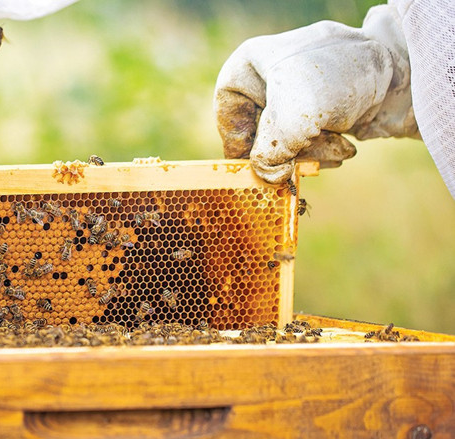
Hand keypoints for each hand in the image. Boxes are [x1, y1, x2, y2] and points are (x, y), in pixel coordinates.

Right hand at [214, 5, 417, 182]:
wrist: (405, 70)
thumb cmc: (340, 78)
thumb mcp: (295, 118)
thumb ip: (269, 152)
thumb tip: (263, 177)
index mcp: (249, 67)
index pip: (228, 113)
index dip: (239, 143)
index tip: (253, 166)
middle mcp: (267, 79)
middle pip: (259, 133)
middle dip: (286, 151)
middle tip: (303, 163)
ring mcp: (294, 95)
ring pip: (285, 142)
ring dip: (311, 152)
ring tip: (338, 147)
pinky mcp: (318, 111)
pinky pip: (307, 143)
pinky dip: (323, 150)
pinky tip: (343, 146)